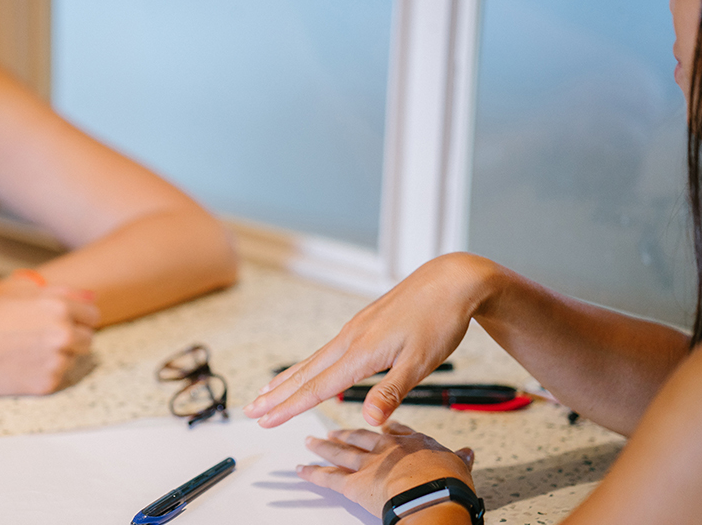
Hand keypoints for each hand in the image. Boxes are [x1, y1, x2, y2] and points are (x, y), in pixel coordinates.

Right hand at [0, 284, 99, 394]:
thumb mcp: (21, 293)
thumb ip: (62, 293)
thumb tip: (93, 297)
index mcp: (59, 307)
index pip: (92, 315)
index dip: (78, 318)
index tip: (64, 321)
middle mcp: (63, 334)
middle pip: (88, 339)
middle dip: (72, 338)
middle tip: (41, 338)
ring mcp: (56, 360)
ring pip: (73, 359)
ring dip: (58, 355)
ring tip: (26, 350)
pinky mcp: (47, 383)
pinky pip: (57, 376)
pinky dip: (44, 372)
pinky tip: (20, 364)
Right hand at [244, 253, 497, 426]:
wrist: (451, 280)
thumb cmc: (439, 320)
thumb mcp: (421, 362)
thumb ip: (391, 392)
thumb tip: (368, 421)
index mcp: (361, 352)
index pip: (317, 386)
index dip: (289, 406)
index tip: (264, 420)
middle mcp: (350, 339)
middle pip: (305, 372)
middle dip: (276, 394)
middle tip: (250, 410)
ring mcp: (355, 330)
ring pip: (313, 359)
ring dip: (288, 379)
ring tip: (266, 392)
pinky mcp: (363, 325)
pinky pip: (327, 350)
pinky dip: (309, 364)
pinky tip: (309, 369)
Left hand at [299, 421, 475, 516]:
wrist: (431, 496)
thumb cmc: (446, 483)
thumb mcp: (459, 465)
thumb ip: (459, 458)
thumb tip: (468, 453)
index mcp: (411, 443)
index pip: (395, 431)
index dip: (385, 427)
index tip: (379, 423)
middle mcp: (386, 449)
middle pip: (361, 437)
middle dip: (346, 434)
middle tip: (333, 431)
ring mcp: (368, 465)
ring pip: (340, 452)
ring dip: (323, 447)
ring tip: (311, 442)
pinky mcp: (353, 484)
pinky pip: (327, 478)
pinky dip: (312, 474)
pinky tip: (301, 469)